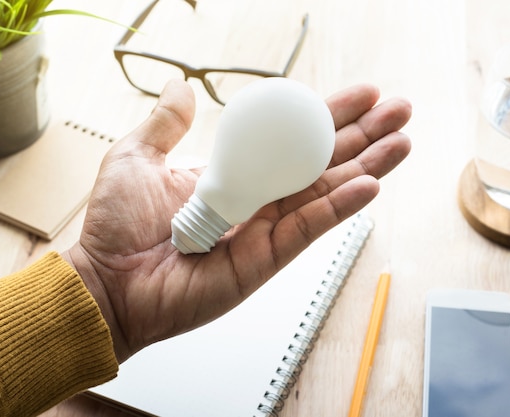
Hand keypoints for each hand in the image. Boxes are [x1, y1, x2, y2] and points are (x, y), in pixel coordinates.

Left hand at [64, 79, 410, 361]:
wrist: (106, 280)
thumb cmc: (116, 226)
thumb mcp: (138, 157)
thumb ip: (166, 124)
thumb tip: (181, 87)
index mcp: (232, 174)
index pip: (289, 141)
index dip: (326, 117)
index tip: (361, 95)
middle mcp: (256, 201)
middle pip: (320, 163)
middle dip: (362, 136)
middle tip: (400, 110)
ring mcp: (264, 231)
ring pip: (325, 193)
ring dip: (367, 167)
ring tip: (402, 141)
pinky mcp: (264, 259)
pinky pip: (308, 228)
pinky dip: (341, 207)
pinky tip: (370, 184)